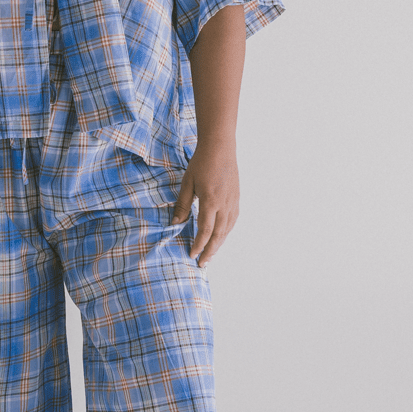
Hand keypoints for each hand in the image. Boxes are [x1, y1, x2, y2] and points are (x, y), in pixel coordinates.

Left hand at [169, 141, 239, 266]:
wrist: (220, 147)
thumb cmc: (201, 163)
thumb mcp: (187, 183)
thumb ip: (182, 204)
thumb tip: (176, 223)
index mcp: (210, 201)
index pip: (205, 230)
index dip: (198, 244)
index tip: (192, 254)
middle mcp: (224, 204)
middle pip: (218, 235)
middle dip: (210, 251)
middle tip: (202, 264)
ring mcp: (233, 202)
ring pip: (227, 230)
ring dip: (218, 244)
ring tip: (210, 254)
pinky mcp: (236, 199)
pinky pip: (232, 221)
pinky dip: (226, 232)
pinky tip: (220, 237)